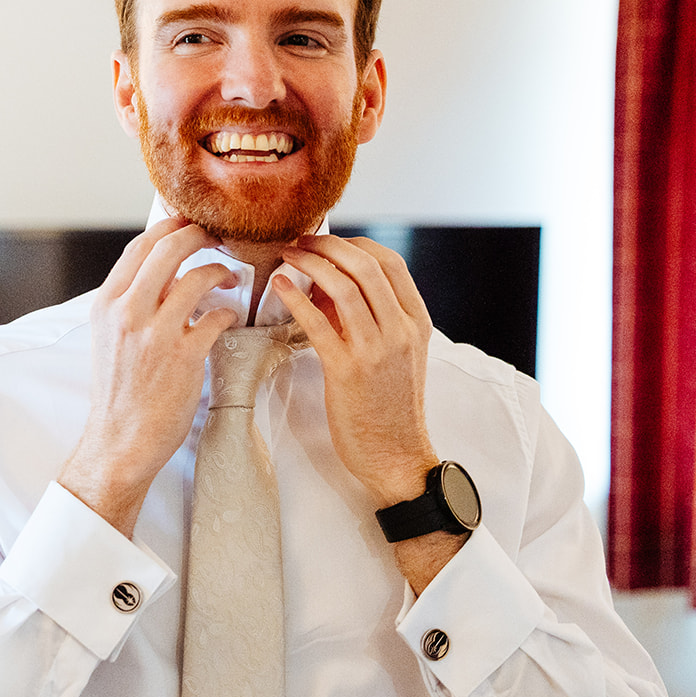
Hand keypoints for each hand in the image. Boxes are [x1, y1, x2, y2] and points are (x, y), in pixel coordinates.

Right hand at [58, 217, 239, 536]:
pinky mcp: (184, 357)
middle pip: (169, 248)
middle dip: (200, 234)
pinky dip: (227, 314)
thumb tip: (163, 272)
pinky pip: (217, 317)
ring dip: (220, 272)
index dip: (171, 226)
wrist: (119, 440)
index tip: (191, 222)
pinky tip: (226, 320)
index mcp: (107, 302)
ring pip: (197, 277)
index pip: (140, 245)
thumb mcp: (109, 336)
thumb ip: (131, 302)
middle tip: (219, 237)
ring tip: (229, 279)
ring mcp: (155, 333)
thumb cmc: (119, 390)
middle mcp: (127, 311)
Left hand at [271, 235, 437, 506]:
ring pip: (344, 287)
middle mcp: (401, 330)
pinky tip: (279, 286)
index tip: (326, 240)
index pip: (390, 262)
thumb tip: (325, 282)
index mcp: (415, 321)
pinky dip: (296, 298)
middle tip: (299, 240)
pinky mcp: (348, 371)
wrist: (396, 456)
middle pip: (366, 265)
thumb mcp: (393, 353)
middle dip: (328, 245)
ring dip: (310, 264)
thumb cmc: (387, 404)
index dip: (354, 243)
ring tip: (286, 255)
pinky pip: (318, 324)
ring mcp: (377, 350)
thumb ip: (368, 316)